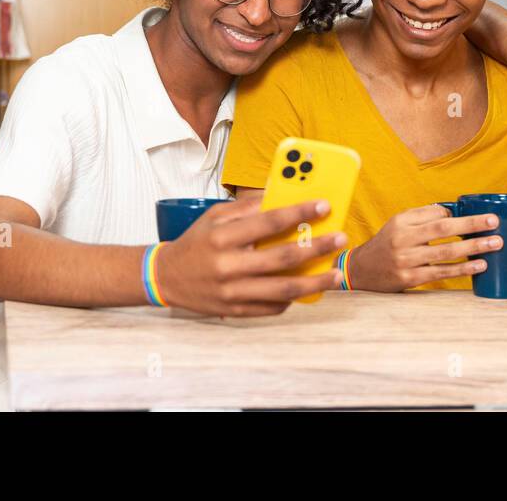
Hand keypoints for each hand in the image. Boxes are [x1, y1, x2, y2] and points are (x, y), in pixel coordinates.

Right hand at [155, 196, 344, 315]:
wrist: (166, 278)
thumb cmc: (196, 242)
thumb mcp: (214, 216)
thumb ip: (247, 208)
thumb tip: (282, 196)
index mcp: (222, 237)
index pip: (268, 222)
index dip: (299, 213)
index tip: (324, 205)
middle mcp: (227, 266)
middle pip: (281, 259)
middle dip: (316, 248)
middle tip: (340, 238)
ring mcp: (231, 292)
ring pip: (282, 290)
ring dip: (313, 283)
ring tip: (334, 274)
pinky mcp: (234, 310)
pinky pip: (271, 308)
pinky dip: (292, 299)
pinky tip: (307, 290)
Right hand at [347, 204, 501, 291]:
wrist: (363, 271)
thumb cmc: (387, 243)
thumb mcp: (398, 223)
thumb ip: (422, 216)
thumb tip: (452, 211)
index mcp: (401, 222)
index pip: (434, 214)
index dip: (457, 215)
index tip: (479, 216)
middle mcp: (403, 239)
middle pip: (442, 230)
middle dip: (471, 225)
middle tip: (494, 223)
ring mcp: (407, 261)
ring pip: (446, 252)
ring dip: (473, 248)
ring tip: (495, 244)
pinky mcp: (411, 279)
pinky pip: (442, 272)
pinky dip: (463, 269)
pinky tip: (479, 265)